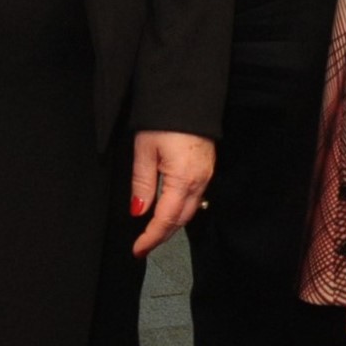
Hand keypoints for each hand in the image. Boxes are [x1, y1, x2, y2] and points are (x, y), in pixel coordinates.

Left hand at [129, 130, 215, 258]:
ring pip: (190, 211)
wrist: (189, 96)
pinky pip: (196, 198)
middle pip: (181, 220)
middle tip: (143, 246)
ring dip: (172, 225)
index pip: (166, 219)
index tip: (137, 250)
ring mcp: (206, 176)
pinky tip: (170, 211)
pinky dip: (181, 211)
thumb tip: (138, 211)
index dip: (151, 238)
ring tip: (153, 233)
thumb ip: (143, 184)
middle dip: (162, 236)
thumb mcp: (144, 151)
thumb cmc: (164, 120)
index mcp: (182, 180)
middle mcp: (199, 182)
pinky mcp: (207, 169)